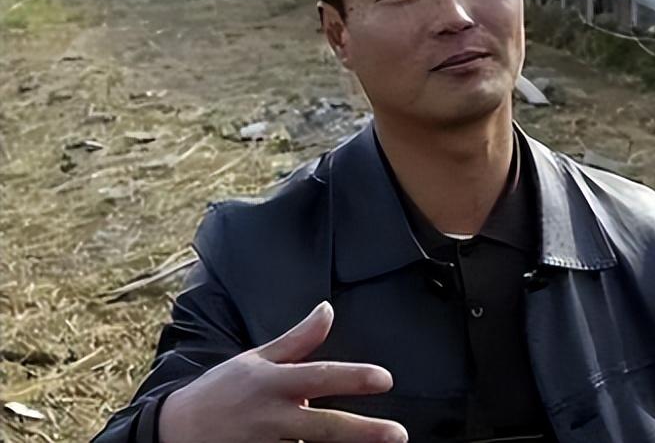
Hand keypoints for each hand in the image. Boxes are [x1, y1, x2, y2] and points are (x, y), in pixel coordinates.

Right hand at [158, 301, 407, 442]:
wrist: (173, 431)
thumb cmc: (223, 391)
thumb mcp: (256, 359)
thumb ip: (298, 339)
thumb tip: (328, 308)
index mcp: (273, 383)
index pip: (319, 376)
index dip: (353, 377)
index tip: (385, 379)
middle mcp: (271, 417)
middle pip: (324, 426)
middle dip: (363, 432)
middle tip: (397, 434)